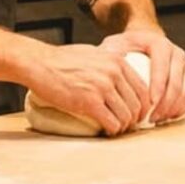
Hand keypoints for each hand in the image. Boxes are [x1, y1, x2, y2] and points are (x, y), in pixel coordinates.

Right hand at [26, 43, 151, 135]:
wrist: (40, 63)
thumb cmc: (63, 59)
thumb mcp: (95, 53)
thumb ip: (110, 62)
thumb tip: (121, 74)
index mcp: (117, 61)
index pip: (143, 88)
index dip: (143, 105)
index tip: (137, 114)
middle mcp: (114, 73)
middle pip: (137, 104)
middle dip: (135, 118)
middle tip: (128, 125)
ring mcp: (102, 87)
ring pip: (126, 115)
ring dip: (123, 126)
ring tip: (116, 128)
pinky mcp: (89, 102)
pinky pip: (111, 122)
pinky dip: (112, 130)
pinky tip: (107, 130)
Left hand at [99, 29, 184, 123]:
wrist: (140, 46)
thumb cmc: (126, 47)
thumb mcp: (116, 44)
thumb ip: (112, 52)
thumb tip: (108, 59)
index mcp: (160, 44)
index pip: (163, 66)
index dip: (158, 85)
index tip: (150, 102)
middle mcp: (175, 54)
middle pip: (177, 82)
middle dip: (166, 103)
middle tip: (152, 117)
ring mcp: (183, 67)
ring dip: (172, 109)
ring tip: (155, 120)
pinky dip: (178, 111)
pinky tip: (164, 118)